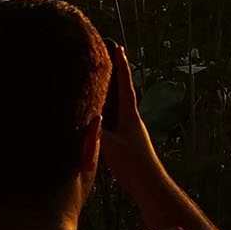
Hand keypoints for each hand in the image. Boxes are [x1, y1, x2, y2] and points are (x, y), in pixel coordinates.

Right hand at [99, 40, 166, 196]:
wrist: (148, 183)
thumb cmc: (133, 163)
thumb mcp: (111, 144)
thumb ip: (96, 129)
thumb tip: (82, 114)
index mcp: (129, 115)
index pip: (124, 84)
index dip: (121, 65)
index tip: (118, 47)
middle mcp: (130, 118)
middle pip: (121, 90)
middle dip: (114, 74)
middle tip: (107, 56)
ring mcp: (128, 129)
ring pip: (117, 104)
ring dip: (109, 91)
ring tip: (98, 79)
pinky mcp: (125, 140)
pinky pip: (112, 118)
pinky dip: (105, 109)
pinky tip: (97, 112)